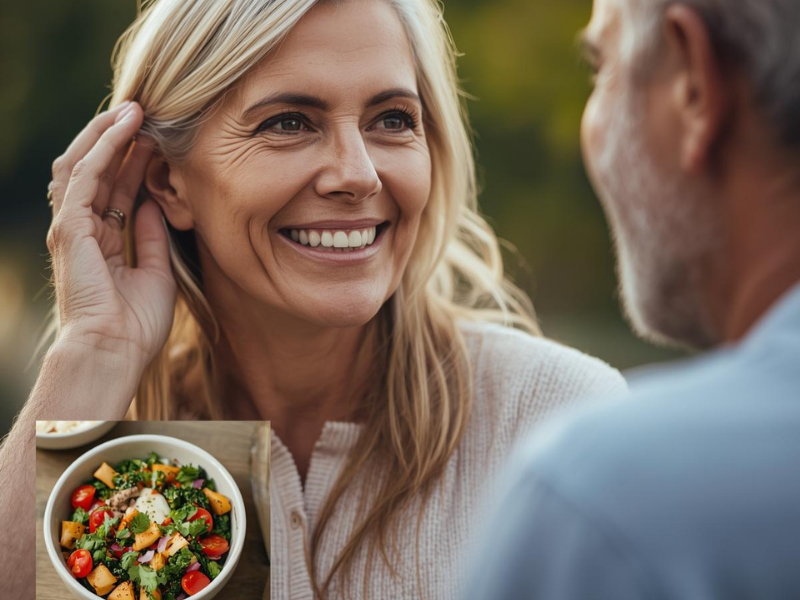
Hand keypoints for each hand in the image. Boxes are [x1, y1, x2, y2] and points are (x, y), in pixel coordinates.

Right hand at [47, 101, 175, 370]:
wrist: (115, 351)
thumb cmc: (136, 324)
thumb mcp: (156, 272)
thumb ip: (152, 237)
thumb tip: (155, 204)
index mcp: (103, 242)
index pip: (116, 189)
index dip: (135, 160)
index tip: (157, 136)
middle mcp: (84, 230)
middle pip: (98, 171)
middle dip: (119, 140)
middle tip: (145, 112)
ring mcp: (72, 227)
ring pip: (84, 165)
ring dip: (107, 135)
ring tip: (133, 109)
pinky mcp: (68, 228)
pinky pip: (82, 178)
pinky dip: (102, 150)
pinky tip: (122, 129)